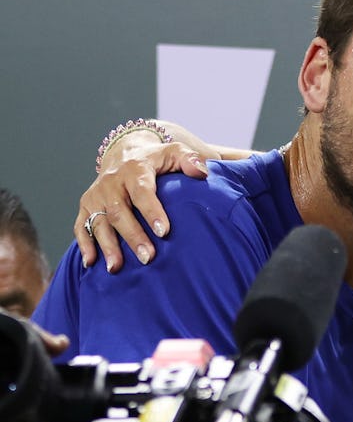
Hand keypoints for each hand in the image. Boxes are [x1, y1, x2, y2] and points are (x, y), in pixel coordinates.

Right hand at [74, 139, 211, 271]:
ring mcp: (96, 196)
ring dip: (107, 246)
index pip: (142, 191)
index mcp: (135, 169)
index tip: (164, 231)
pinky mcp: (86, 206)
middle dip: (133, 236)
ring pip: (99, 222)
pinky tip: (91, 263)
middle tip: (147, 258)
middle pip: (120, 212)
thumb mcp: (174, 153)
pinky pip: (81, 226)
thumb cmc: (156, 161)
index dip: (152, 211)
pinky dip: (85, 244)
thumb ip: (190, 160)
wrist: (125, 155)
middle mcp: (112, 183)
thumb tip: (202, 172)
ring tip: (116, 268)